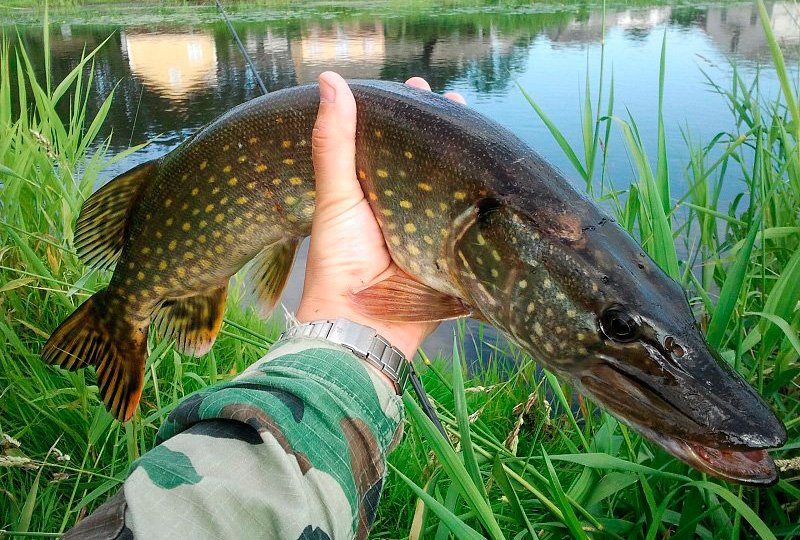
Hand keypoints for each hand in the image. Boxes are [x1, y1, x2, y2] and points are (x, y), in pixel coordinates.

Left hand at [296, 72, 464, 368]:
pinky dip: (485, 205)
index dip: (406, 113)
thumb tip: (330, 80)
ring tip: (484, 133)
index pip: (392, 141)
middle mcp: (402, 206)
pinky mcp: (450, 254)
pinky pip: (471, 224)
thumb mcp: (336, 195)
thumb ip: (335, 143)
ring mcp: (429, 230)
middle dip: (445, 133)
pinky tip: (501, 182)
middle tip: (459, 102)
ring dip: (469, 163)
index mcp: (371, 190)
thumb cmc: (340, 260)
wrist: (361, 327)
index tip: (419, 85)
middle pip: (428, 161)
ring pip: (453, 187)